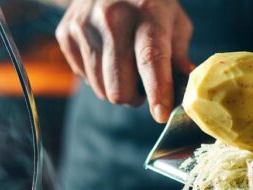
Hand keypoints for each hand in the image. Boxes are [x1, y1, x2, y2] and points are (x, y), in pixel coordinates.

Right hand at [56, 0, 193, 122]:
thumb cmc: (149, 5)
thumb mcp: (174, 21)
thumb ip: (180, 55)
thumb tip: (186, 87)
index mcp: (147, 12)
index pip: (150, 58)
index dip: (156, 91)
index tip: (160, 115)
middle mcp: (112, 17)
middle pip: (119, 85)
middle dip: (133, 99)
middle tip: (143, 91)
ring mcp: (85, 25)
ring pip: (101, 89)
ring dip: (116, 90)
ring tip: (125, 71)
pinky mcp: (66, 33)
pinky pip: (85, 78)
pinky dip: (99, 78)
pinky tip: (106, 58)